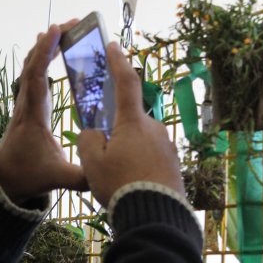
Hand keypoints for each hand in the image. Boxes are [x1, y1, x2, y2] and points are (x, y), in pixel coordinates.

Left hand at [0, 22, 87, 203]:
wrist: (6, 178)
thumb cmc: (29, 175)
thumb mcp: (56, 178)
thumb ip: (80, 177)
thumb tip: (103, 175)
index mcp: (33, 117)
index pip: (36, 78)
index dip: (45, 54)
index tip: (55, 32)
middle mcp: (25, 104)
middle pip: (33, 64)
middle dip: (50, 41)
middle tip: (71, 23)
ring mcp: (24, 102)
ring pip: (30, 66)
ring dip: (46, 46)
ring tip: (65, 28)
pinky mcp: (27, 104)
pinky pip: (32, 73)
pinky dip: (41, 55)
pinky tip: (50, 44)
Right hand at [78, 43, 184, 207]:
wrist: (155, 216)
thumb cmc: (120, 185)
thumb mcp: (92, 162)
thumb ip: (88, 139)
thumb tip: (94, 133)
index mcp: (133, 122)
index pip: (125, 82)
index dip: (118, 62)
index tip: (113, 46)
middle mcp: (155, 128)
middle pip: (129, 122)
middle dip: (115, 136)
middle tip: (103, 160)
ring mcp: (168, 146)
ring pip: (139, 143)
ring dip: (127, 155)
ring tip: (117, 182)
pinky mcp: (174, 164)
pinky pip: (151, 159)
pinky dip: (139, 167)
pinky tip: (131, 187)